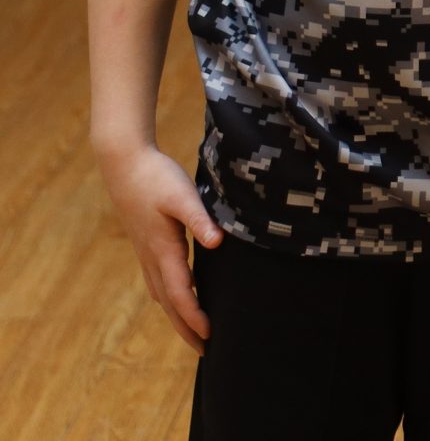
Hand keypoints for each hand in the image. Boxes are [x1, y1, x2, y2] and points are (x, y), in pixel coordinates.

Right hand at [98, 142, 219, 352]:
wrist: (124, 165)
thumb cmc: (156, 178)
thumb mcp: (183, 195)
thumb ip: (200, 219)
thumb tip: (218, 242)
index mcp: (164, 250)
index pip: (181, 293)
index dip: (195, 316)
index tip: (210, 336)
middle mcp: (153, 258)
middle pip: (170, 303)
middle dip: (186, 328)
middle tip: (204, 351)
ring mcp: (146, 253)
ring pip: (162, 294)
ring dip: (177, 315)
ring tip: (193, 332)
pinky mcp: (147, 245)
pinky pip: (158, 280)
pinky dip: (170, 296)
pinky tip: (180, 295)